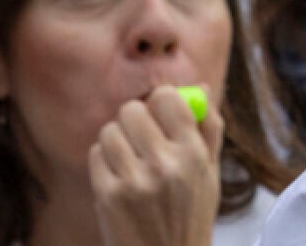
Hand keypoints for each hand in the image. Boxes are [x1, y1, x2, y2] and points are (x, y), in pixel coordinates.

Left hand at [89, 86, 223, 245]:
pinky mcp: (108, 196)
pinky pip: (96, 154)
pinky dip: (103, 160)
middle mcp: (165, 165)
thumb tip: (201, 88)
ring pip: (109, 131)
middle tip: (139, 136)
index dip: (160, 100)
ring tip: (128, 158)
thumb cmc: (190, 216)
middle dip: (134, 119)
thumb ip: (209, 129)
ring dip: (116, 140)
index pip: (167, 98)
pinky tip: (117, 176)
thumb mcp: (209, 175)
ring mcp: (134, 181)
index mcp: (194, 154)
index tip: (159, 111)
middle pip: (132, 109)